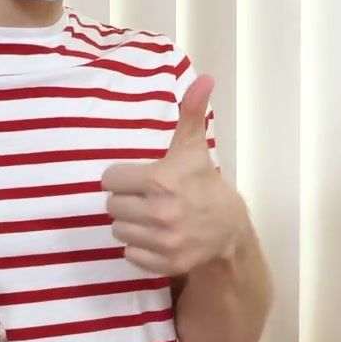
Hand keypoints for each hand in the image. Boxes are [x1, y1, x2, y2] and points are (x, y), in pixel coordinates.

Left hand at [101, 74, 245, 275]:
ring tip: (149, 217)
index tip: (138, 179)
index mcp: (161, 181)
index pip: (110, 179)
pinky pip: (129, 254)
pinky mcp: (164, 263)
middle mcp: (160, 213)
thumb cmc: (204, 182)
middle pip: (112, 206)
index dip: (122, 177)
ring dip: (130, 224)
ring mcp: (162, 241)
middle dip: (126, 201)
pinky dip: (138, 248)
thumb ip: (191, 112)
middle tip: (145, 198)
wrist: (230, 229)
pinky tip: (155, 236)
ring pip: (118, 231)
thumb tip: (204, 78)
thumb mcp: (193, 147)